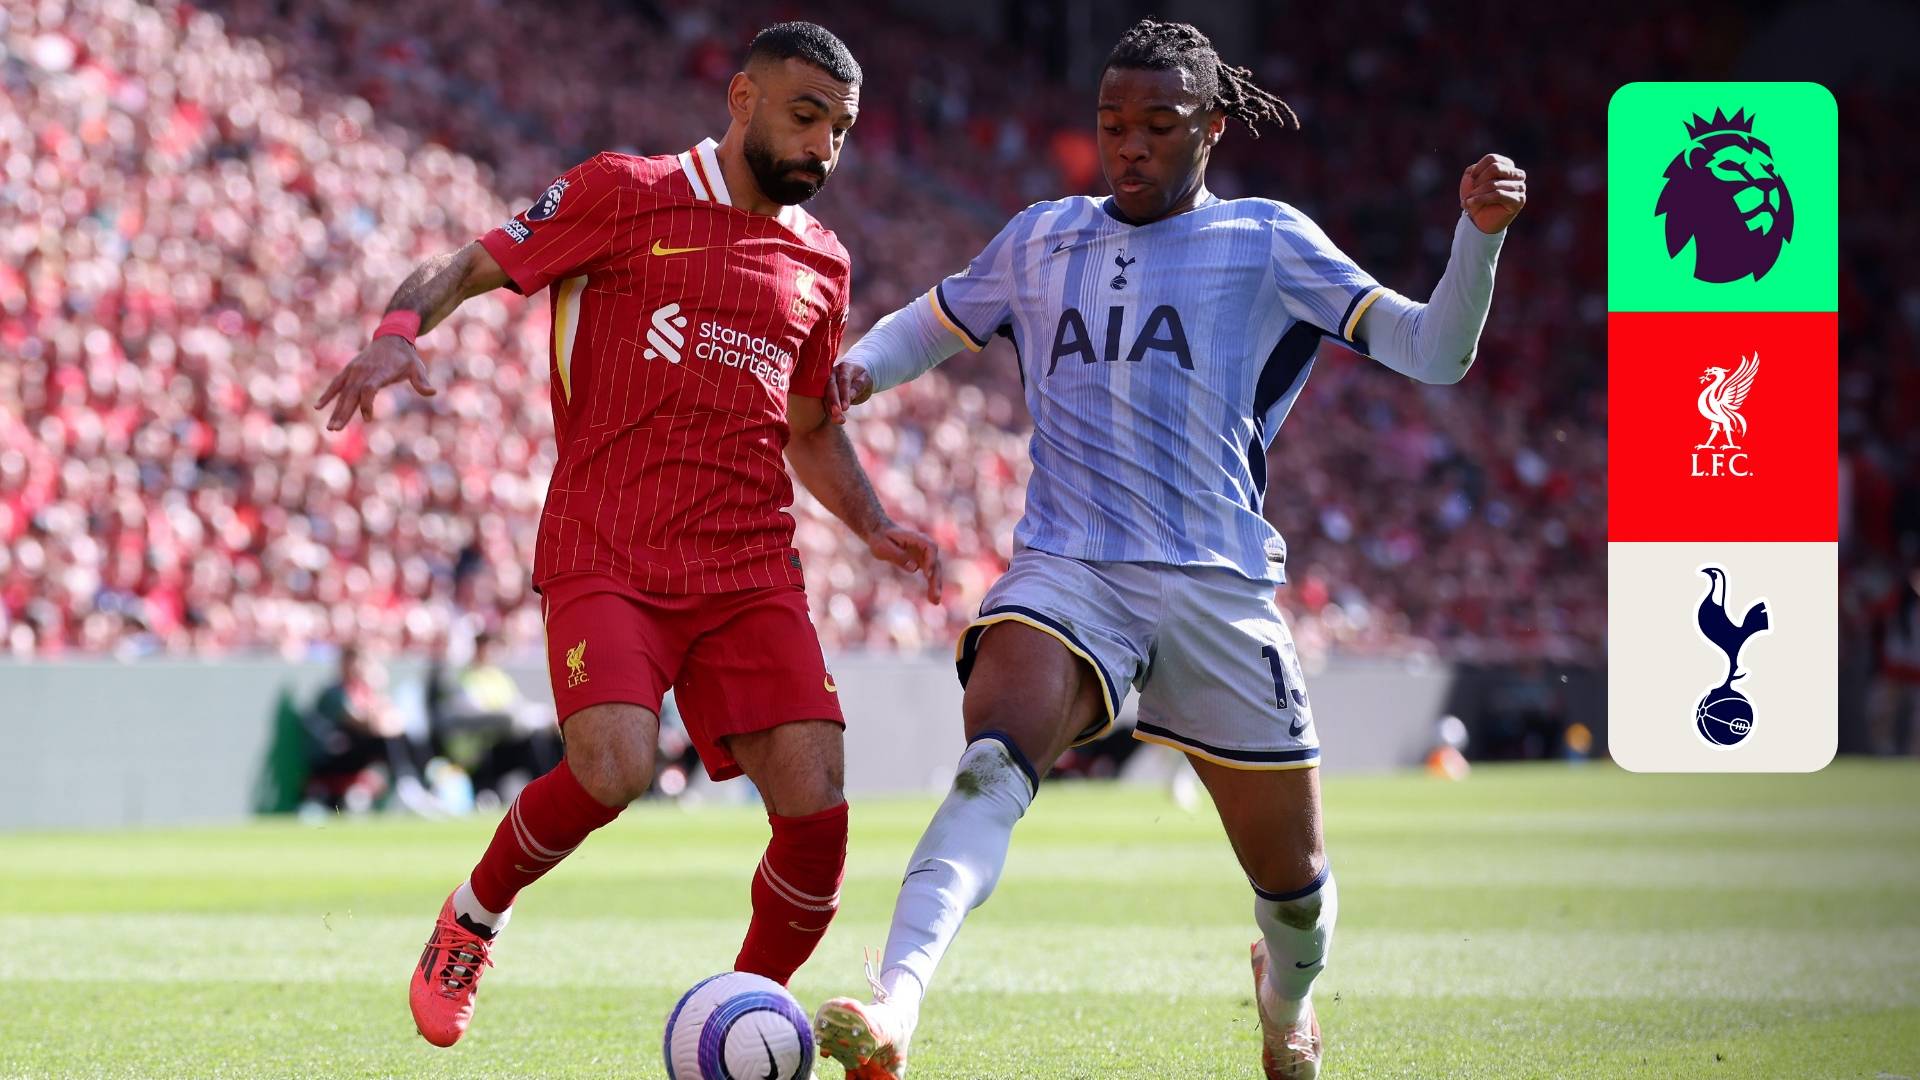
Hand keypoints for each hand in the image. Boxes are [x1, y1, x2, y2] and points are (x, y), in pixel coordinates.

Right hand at [315, 335, 435, 430]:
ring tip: (330, 427)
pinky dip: (328, 395)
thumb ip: (421, 381)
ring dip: (335, 410)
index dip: (367, 403)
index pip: (369, 389)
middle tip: (335, 429)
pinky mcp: (349, 370)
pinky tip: (318, 407)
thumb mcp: (417, 367)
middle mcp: (363, 372)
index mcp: (379, 372)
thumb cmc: (405, 357)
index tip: (367, 418)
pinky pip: (336, 384)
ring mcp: (354, 371)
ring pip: (342, 393)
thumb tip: (433, 392)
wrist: (391, 337)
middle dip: (343, 413)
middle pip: (351, 394)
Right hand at [825, 361, 873, 424]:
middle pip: (830, 386)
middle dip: (833, 401)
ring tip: (838, 420)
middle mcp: (832, 373)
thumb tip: (849, 397)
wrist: (855, 376)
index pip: (843, 380)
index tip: (846, 407)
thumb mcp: (865, 381)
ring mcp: (826, 381)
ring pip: (825, 395)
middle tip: (837, 414)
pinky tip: (835, 419)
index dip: (844, 393)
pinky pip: (824, 400)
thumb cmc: (862, 378)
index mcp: (845, 368)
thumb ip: (858, 387)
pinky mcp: (823, 390)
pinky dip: (829, 410)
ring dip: (830, 409)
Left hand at [866, 522, 942, 602]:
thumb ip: (898, 556)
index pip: (930, 548)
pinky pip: (930, 575)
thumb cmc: (880, 539)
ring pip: (935, 571)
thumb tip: (914, 568)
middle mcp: (924, 546)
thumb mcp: (884, 548)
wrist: (880, 534)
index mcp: (916, 538)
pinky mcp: (921, 562)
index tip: (927, 574)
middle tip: (936, 596)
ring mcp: (924, 555)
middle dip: (936, 579)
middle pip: (936, 562)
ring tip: (935, 602)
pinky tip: (932, 599)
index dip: (931, 560)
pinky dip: (931, 586)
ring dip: (936, 586)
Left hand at [1459, 153, 1525, 234]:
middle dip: (1478, 181)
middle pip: (1495, 168)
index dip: (1477, 169)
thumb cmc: (1476, 198)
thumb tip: (1478, 169)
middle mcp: (1518, 174)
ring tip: (1467, 202)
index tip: (1470, 180)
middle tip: (1470, 192)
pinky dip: (1481, 199)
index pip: (1492, 159)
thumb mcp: (1471, 180)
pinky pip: (1498, 195)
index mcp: (1507, 166)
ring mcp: (1520, 187)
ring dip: (1476, 193)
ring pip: (1494, 184)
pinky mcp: (1519, 200)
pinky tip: (1470, 204)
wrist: (1478, 221)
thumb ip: (1474, 169)